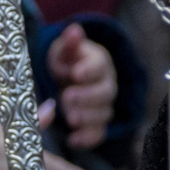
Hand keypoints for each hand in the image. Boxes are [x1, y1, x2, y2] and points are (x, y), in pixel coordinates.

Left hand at [47, 24, 117, 149]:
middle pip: (105, 93)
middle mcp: (106, 84)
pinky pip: (99, 133)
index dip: (89, 71)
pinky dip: (88, 138)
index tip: (75, 73)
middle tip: (66, 98)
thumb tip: (74, 30)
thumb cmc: (68, 61)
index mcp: (99, 63)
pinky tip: (72, 140)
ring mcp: (103, 105)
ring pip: (104, 114)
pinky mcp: (97, 123)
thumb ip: (69, 43)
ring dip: (87, 117)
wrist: (71, 76)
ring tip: (69, 118)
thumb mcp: (64, 50)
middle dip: (86, 97)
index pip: (100, 66)